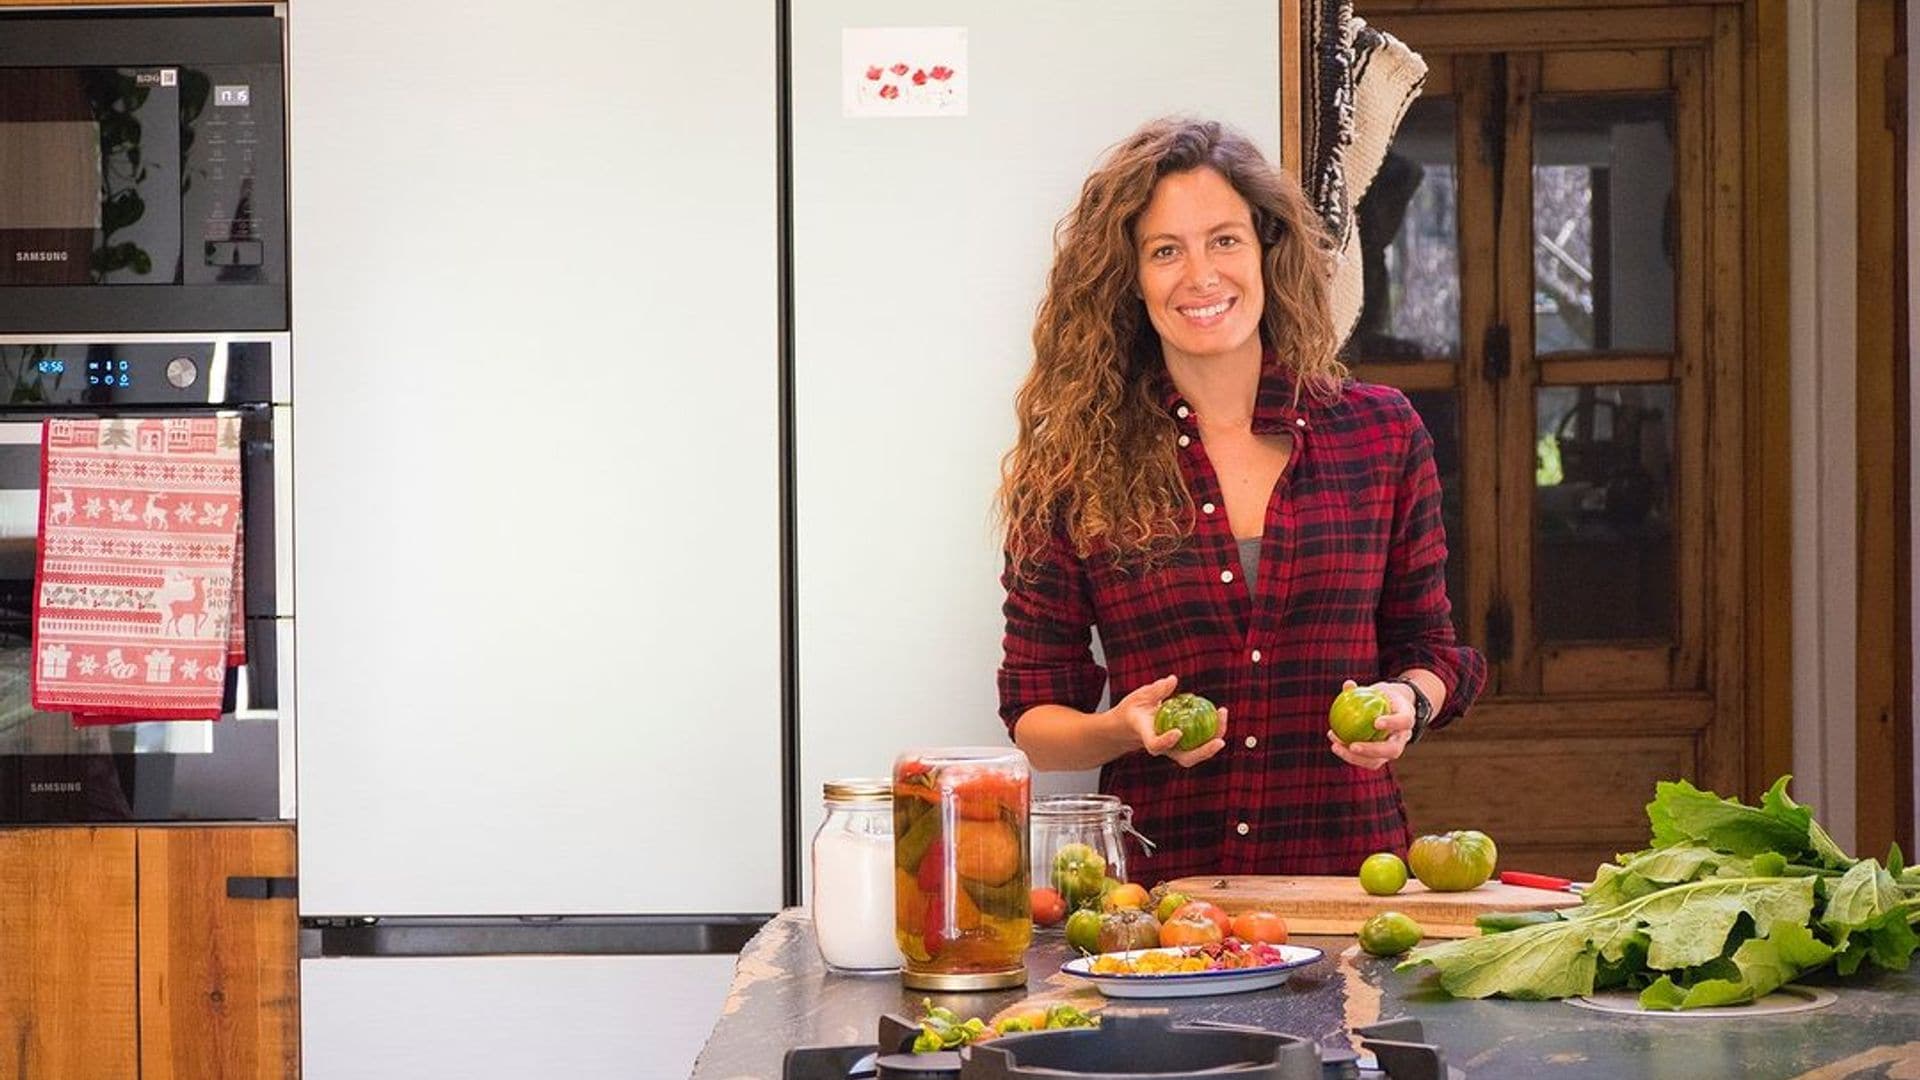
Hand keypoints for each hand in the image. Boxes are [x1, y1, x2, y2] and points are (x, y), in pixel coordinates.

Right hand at [1108, 674, 1227, 767]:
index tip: (1178, 732)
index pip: (1156, 745)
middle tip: (1219, 741)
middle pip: (1185, 758)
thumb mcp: (1139, 697)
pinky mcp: (1183, 745)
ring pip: (1197, 753)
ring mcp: (1174, 749)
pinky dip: (1213, 730)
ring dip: (1214, 739)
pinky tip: (1219, 713)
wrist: (1131, 726)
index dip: (1166, 742)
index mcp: (1147, 737)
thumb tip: (1172, 680)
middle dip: (1204, 752)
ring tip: (1222, 714)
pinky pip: (1201, 742)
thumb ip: (1155, 690)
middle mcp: (1163, 748)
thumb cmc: (1134, 710)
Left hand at [1326, 678, 1414, 770]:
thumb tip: (1347, 685)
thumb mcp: (1377, 689)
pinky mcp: (1380, 757)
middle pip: (1393, 750)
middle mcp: (1403, 737)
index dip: (1392, 723)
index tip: (1376, 722)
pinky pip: (1365, 760)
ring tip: (1336, 747)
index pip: (1405, 721)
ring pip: (1378, 761)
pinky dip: (1348, 755)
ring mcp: (1392, 749)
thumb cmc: (1383, 697)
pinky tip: (1334, 743)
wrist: (1392, 710)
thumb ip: (1362, 689)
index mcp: (1407, 717)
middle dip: (1372, 750)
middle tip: (1352, 745)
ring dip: (1355, 758)